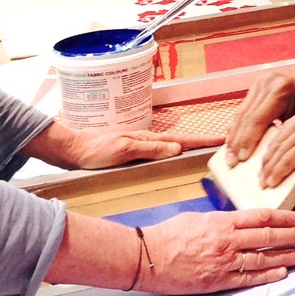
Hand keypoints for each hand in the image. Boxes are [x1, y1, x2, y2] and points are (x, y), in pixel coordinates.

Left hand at [27, 121, 221, 169]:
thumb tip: (177, 149)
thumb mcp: (124, 151)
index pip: (181, 140)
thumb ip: (150, 150)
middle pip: (180, 141)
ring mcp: (141, 146)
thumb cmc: (97, 151)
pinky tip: (174, 156)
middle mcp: (148, 141)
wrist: (74, 151)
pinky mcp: (134, 153)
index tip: (221, 139)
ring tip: (204, 150)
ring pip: (171, 146)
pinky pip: (160, 152)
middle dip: (200, 142)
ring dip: (188, 146)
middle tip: (220, 144)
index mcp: (149, 139)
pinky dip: (173, 152)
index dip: (201, 140)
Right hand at [140, 208, 294, 294]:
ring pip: (262, 259)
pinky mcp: (216, 282)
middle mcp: (228, 241)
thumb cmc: (169, 234)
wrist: (147, 257)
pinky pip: (247, 278)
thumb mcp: (199, 218)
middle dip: (293, 236)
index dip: (285, 218)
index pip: (262, 218)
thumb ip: (222, 220)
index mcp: (223, 222)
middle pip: (268, 238)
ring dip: (286, 257)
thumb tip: (239, 222)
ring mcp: (223, 263)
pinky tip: (281, 273)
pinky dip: (267, 275)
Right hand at [225, 72, 294, 162]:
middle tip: (231, 161)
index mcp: (281, 90)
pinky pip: (242, 110)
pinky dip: (235, 128)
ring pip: (240, 114)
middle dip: (237, 142)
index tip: (242, 159)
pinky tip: (231, 142)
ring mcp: (259, 83)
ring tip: (228, 156)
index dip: (247, 140)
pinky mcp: (254, 86)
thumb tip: (269, 161)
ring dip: (233, 137)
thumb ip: (284, 136)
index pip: (257, 119)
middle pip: (246, 117)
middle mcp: (267, 83)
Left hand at [259, 97, 294, 186]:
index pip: (287, 128)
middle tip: (262, 173)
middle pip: (279, 138)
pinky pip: (288, 159)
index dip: (276, 146)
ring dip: (269, 168)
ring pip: (280, 150)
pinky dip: (277, 172)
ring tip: (265, 182)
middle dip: (268, 158)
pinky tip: (273, 182)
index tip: (270, 158)